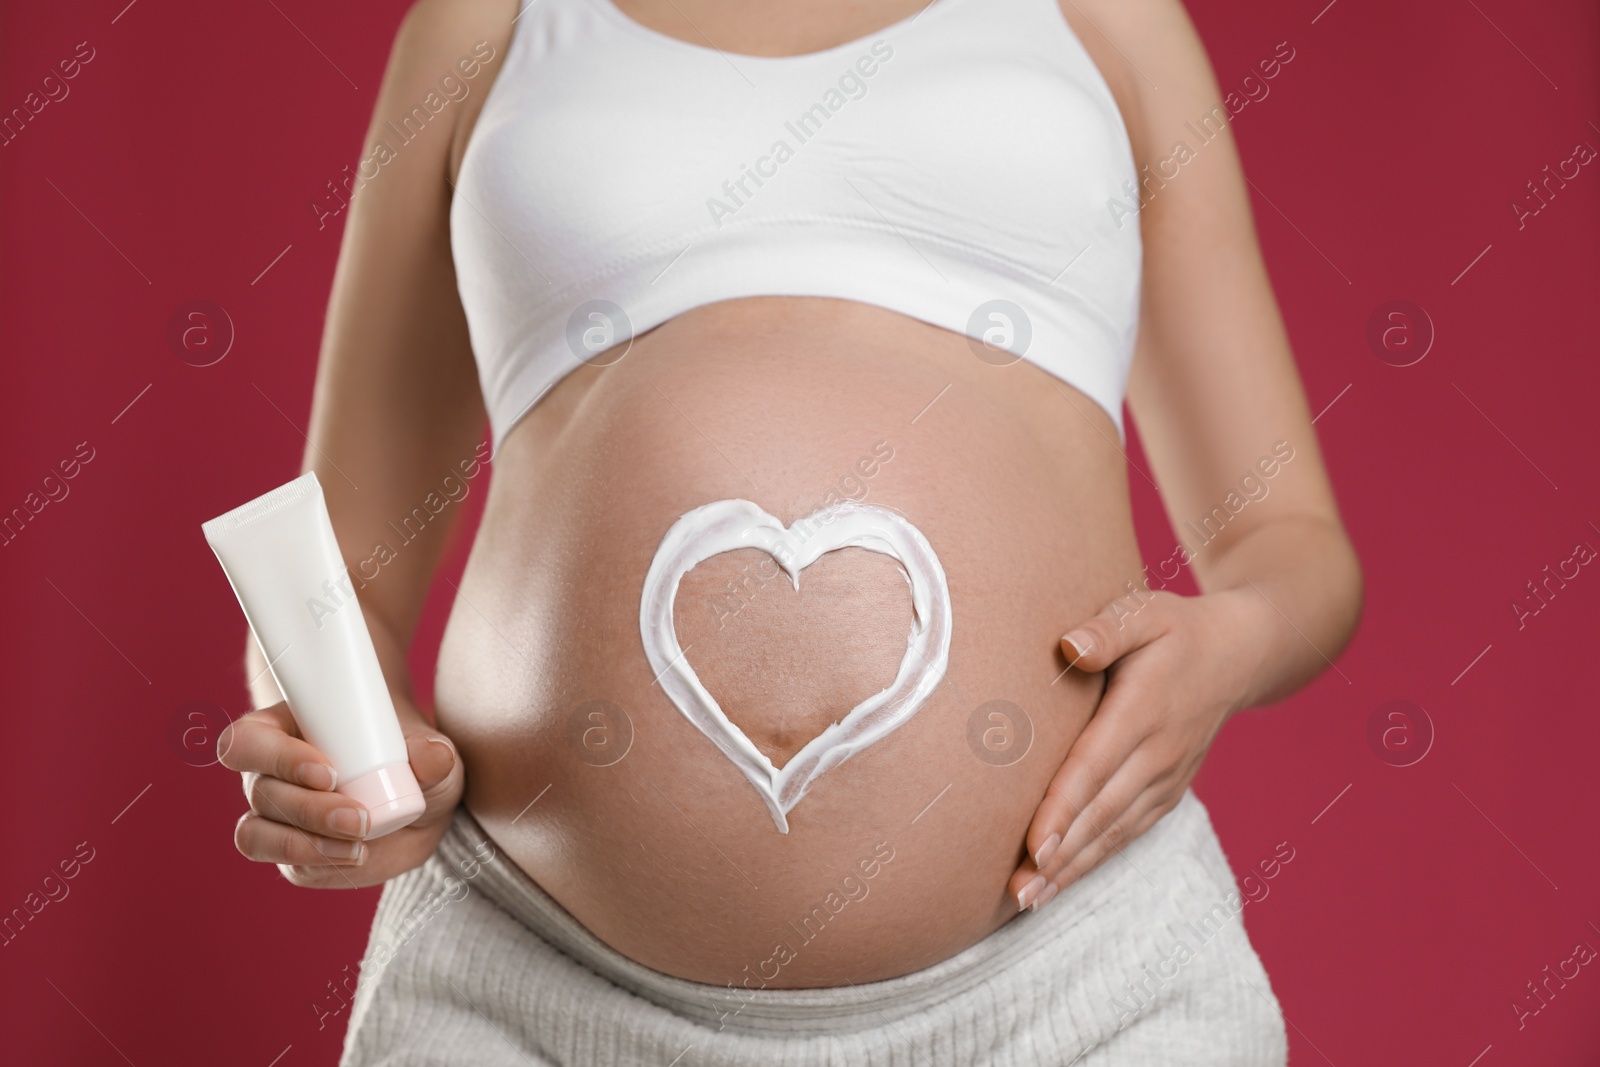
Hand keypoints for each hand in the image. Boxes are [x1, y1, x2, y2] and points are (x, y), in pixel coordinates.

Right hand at [217, 700, 463, 887]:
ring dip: (302, 843)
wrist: (419, 804)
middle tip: (358, 817)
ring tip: (357, 845)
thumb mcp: (430, 751)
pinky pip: (285, 864)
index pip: (249, 739)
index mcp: (286, 729)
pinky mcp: (290, 854)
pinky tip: (355, 856)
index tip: (328, 771)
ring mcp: (274, 817)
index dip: (276, 756)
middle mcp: (269, 773)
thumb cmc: (412, 758)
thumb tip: (433, 756)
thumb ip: (433, 752)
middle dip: (306, 808)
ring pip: (256, 834)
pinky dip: (317, 863)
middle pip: (259, 791)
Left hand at [1010, 587, 1263, 910]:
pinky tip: (1061, 881)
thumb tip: (1069, 646)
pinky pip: (1130, 831)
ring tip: (1029, 900)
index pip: (1096, 766)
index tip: (1034, 845)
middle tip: (1019, 891)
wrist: (1240, 654)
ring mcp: (1167, 777)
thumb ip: (1107, 630)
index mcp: (1145, 709)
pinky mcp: (1169, 790)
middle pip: (1102, 812)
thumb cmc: (1176, 628)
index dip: (1064, 808)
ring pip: (1115, 830)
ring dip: (1073, 868)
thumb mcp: (1144, 612)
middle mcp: (1158, 753)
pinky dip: (1096, 859)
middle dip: (1060, 855)